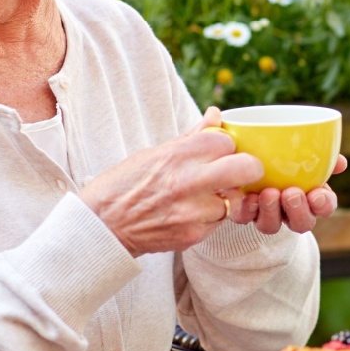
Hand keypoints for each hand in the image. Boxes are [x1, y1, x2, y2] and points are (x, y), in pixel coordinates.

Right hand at [80, 107, 263, 255]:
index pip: (225, 140)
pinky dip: (211, 217)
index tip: (219, 152)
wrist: (100, 228)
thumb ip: (192, 136)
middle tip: (239, 172)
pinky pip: (218, 222)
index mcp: (176, 155)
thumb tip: (215, 114)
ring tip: (203, 196)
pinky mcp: (193, 235)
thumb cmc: (123, 187)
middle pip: (247, 167)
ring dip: (226, 197)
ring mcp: (192, 211)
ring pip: (234, 199)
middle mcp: (187, 182)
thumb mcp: (153, 153)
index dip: (225, 146)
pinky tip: (190, 213)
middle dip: (249, 168)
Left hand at [228, 155, 346, 234]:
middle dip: (298, 211)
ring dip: (272, 211)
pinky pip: (245, 218)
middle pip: (301, 223)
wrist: (249, 153)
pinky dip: (247, 209)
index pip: (324, 207)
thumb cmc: (287, 151)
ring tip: (269, 193)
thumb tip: (341, 163)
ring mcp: (267, 214)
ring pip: (272, 225)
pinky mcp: (244, 212)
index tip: (318, 194)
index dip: (324, 204)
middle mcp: (290, 211)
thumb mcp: (307, 150)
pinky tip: (248, 196)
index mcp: (311, 196)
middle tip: (292, 193)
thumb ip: (325, 155)